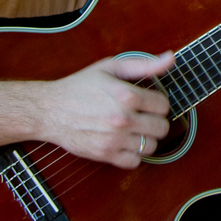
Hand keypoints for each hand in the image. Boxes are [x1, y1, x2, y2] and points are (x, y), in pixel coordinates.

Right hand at [37, 52, 174, 169]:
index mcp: (126, 95)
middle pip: (161, 127)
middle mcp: (123, 119)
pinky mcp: (104, 154)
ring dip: (146, 138)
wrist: (50, 110)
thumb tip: (170, 58)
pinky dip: (134, 154)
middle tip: (144, 116)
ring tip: (135, 129)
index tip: (149, 102)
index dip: (158, 102)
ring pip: (150, 146)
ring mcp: (114, 139)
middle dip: (156, 120)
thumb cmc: (80, 86)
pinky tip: (126, 143)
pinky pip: (134, 162)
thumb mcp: (111, 67)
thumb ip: (144, 64)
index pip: (163, 105)